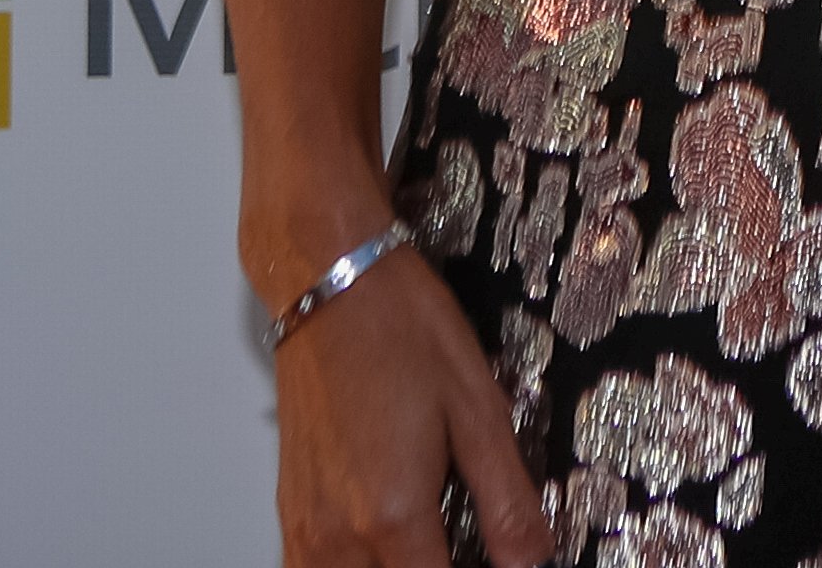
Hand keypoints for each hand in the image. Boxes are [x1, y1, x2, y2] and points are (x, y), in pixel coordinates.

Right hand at [271, 243, 551, 567]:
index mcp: (392, 516)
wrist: (332, 281)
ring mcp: (305, 526)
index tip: (496, 564)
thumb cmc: (400, 327)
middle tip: (469, 549)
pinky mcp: (290, 510)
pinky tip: (385, 549)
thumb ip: (506, 498)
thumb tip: (531, 557)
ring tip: (432, 547)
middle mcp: (338, 534)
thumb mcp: (478, 409)